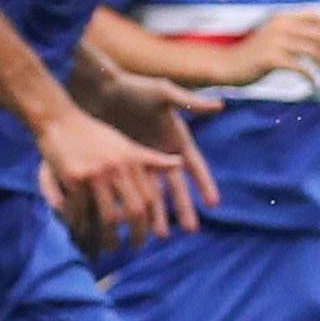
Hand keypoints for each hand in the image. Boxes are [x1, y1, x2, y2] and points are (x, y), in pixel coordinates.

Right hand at [37, 108, 193, 247]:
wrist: (59, 120)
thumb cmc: (94, 135)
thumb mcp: (126, 144)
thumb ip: (150, 158)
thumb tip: (180, 163)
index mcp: (133, 161)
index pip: (150, 198)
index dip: (151, 220)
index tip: (150, 235)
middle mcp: (119, 168)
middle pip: (135, 211)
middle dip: (136, 234)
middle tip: (133, 247)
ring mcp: (96, 173)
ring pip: (109, 216)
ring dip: (109, 237)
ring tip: (109, 246)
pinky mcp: (74, 178)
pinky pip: (81, 211)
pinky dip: (82, 226)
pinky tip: (82, 233)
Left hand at [90, 64, 223, 214]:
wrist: (99, 87)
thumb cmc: (133, 87)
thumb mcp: (162, 93)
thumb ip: (189, 102)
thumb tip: (220, 105)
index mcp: (176, 139)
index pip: (195, 167)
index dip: (205, 185)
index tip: (213, 203)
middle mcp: (163, 153)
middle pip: (177, 186)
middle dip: (184, 207)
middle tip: (190, 229)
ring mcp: (143, 160)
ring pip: (154, 192)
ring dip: (159, 212)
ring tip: (161, 233)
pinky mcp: (123, 165)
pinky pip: (132, 187)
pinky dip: (134, 203)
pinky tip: (133, 220)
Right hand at [235, 10, 319, 83]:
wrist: (227, 64)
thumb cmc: (256, 54)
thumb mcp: (276, 37)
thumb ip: (296, 35)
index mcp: (283, 17)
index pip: (317, 16)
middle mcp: (281, 25)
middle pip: (319, 35)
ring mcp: (276, 40)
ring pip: (313, 50)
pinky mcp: (271, 58)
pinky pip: (301, 67)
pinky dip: (312, 77)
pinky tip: (316, 84)